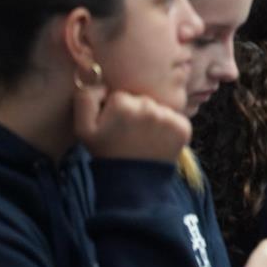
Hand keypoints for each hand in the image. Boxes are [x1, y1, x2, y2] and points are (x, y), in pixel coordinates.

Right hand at [73, 85, 190, 162]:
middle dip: (137, 113)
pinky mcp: (183, 127)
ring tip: (143, 139)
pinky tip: (158, 141)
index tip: (115, 126)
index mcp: (122, 103)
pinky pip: (175, 118)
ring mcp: (167, 117)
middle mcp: (147, 106)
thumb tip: (103, 85)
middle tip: (130, 134)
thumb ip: (85, 98)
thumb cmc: (107, 152)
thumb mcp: (83, 128)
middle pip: (142, 100)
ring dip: (154, 120)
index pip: (122, 96)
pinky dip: (169, 127)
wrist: (132, 181)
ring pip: (159, 109)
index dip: (117, 110)